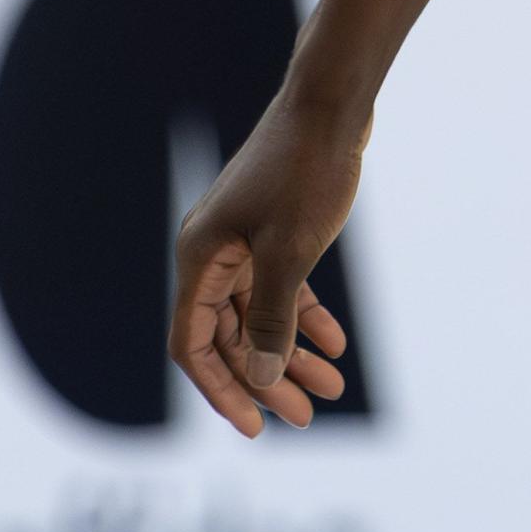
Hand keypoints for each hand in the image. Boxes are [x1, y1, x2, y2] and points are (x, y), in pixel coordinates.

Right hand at [170, 90, 363, 437]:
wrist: (332, 102)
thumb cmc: (307, 171)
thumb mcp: (290, 253)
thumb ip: (272, 320)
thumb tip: (262, 379)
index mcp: (201, 259)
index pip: (194, 345)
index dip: (222, 389)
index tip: (256, 429)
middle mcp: (214, 253)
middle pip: (229, 336)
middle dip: (267, 379)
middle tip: (309, 417)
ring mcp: (244, 240)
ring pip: (260, 315)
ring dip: (292, 353)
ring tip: (334, 389)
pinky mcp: (274, 229)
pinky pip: (282, 288)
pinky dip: (306, 317)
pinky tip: (336, 345)